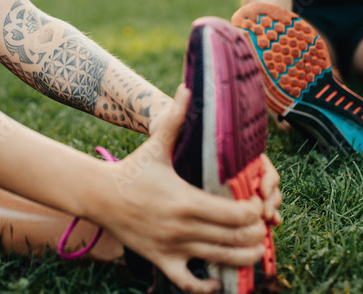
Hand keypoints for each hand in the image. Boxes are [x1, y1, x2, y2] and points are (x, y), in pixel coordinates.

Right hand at [91, 85, 270, 293]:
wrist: (99, 195)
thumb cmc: (133, 169)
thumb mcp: (155, 145)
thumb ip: (174, 119)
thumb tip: (186, 89)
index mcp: (186, 200)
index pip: (234, 214)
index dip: (253, 213)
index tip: (258, 206)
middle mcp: (182, 227)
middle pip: (233, 240)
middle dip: (255, 236)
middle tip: (263, 228)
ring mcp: (172, 247)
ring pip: (219, 261)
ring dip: (243, 260)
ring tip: (255, 251)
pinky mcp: (162, 260)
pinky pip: (189, 283)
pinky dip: (207, 287)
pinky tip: (219, 281)